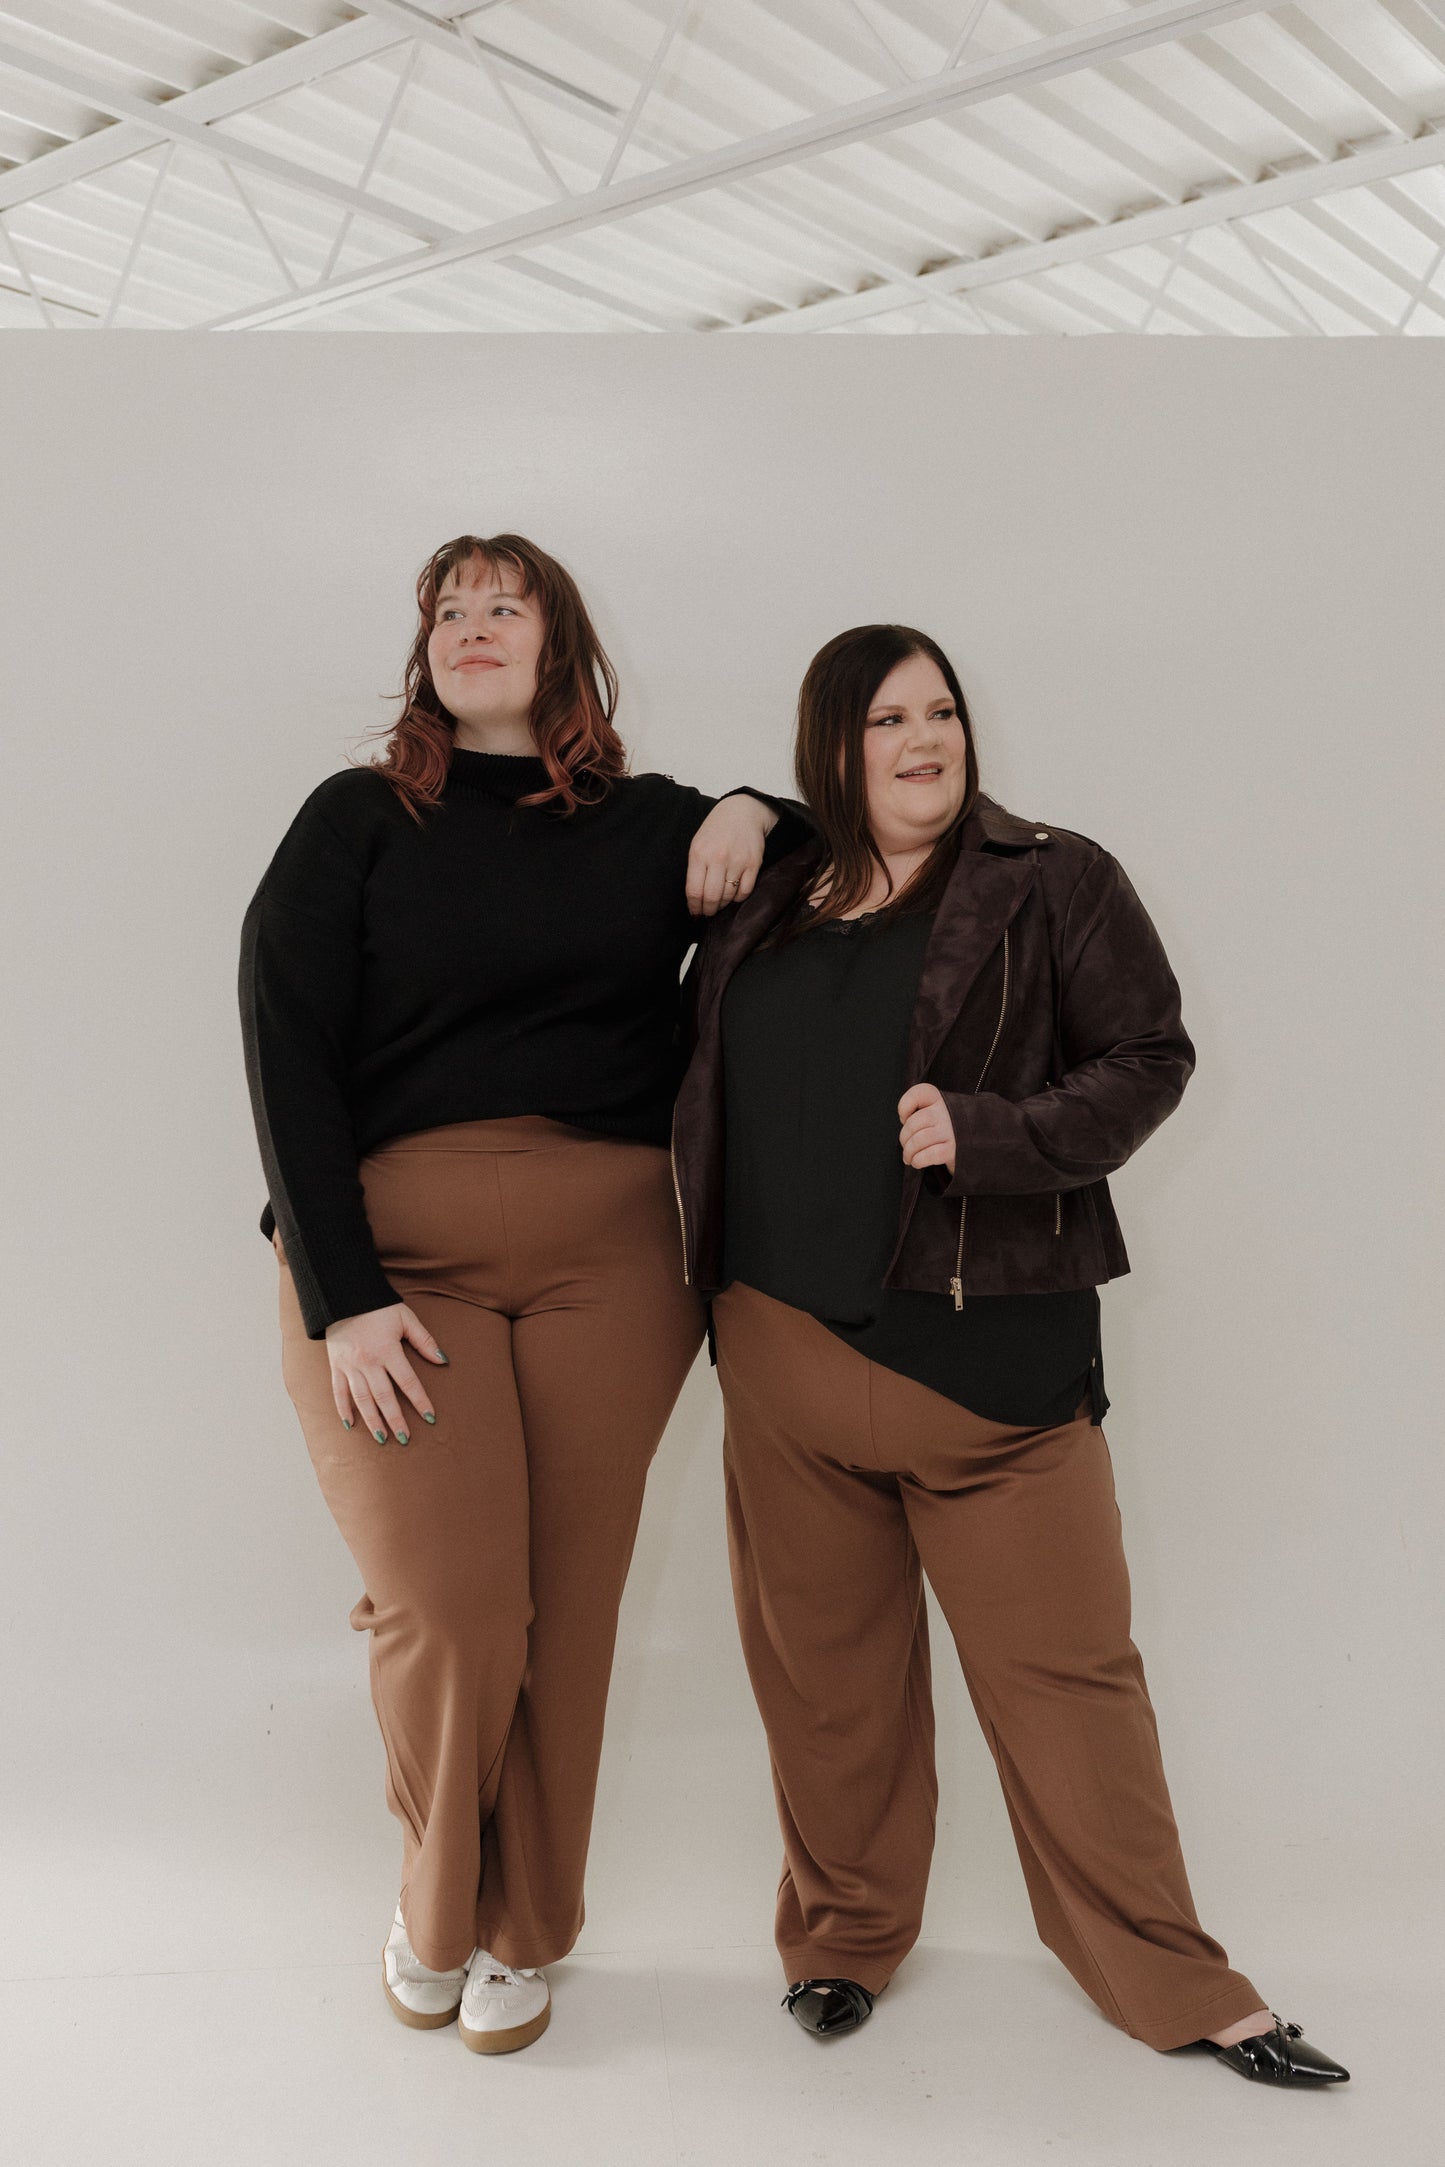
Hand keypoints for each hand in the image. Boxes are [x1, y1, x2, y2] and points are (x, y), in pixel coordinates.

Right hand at [324, 1302, 448, 1443]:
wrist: (342, 1296)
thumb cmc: (378, 1307)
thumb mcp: (405, 1318)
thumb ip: (424, 1340)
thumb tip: (443, 1360)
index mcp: (387, 1350)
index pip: (408, 1382)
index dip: (420, 1401)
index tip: (430, 1417)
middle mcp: (368, 1362)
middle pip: (384, 1397)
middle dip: (396, 1420)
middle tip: (405, 1439)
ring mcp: (349, 1366)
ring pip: (362, 1400)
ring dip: (373, 1421)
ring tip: (383, 1438)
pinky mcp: (336, 1366)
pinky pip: (338, 1392)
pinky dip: (343, 1409)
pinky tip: (350, 1425)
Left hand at [686, 794, 776, 916]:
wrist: (742, 812)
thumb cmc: (716, 830)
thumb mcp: (698, 845)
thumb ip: (695, 870)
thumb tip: (695, 900)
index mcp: (699, 854)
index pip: (694, 891)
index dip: (694, 907)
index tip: (695, 913)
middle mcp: (718, 858)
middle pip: (712, 898)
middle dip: (709, 910)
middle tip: (708, 912)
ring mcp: (737, 861)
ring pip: (728, 897)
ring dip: (723, 905)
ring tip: (720, 902)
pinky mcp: (753, 863)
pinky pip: (745, 891)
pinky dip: (738, 898)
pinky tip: (734, 893)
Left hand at [898, 1082, 955, 1175]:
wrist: (981, 1141)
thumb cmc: (950, 1128)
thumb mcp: (939, 1111)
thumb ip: (922, 1111)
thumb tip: (904, 1124)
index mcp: (940, 1099)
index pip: (918, 1093)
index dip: (904, 1106)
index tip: (904, 1118)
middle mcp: (946, 1112)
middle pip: (913, 1123)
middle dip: (904, 1138)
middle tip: (906, 1146)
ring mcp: (951, 1130)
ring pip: (918, 1141)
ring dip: (909, 1152)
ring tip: (909, 1157)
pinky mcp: (954, 1149)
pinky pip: (928, 1155)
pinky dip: (918, 1160)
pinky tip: (917, 1162)